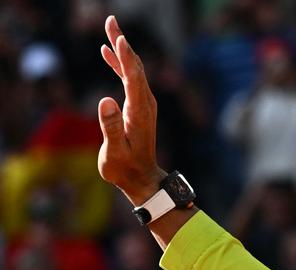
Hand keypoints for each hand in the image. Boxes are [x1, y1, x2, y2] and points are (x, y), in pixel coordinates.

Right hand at [97, 15, 165, 204]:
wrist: (141, 178)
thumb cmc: (126, 168)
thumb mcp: (115, 152)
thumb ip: (111, 127)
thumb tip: (106, 100)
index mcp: (139, 112)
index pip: (133, 78)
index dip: (125, 57)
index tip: (118, 37)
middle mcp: (145, 104)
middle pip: (135, 67)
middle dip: (123, 43)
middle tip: (111, 20)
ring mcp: (143, 104)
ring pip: (133, 70)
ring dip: (121, 49)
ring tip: (109, 28)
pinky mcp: (138, 106)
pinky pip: (129, 79)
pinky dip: (119, 64)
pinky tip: (107, 52)